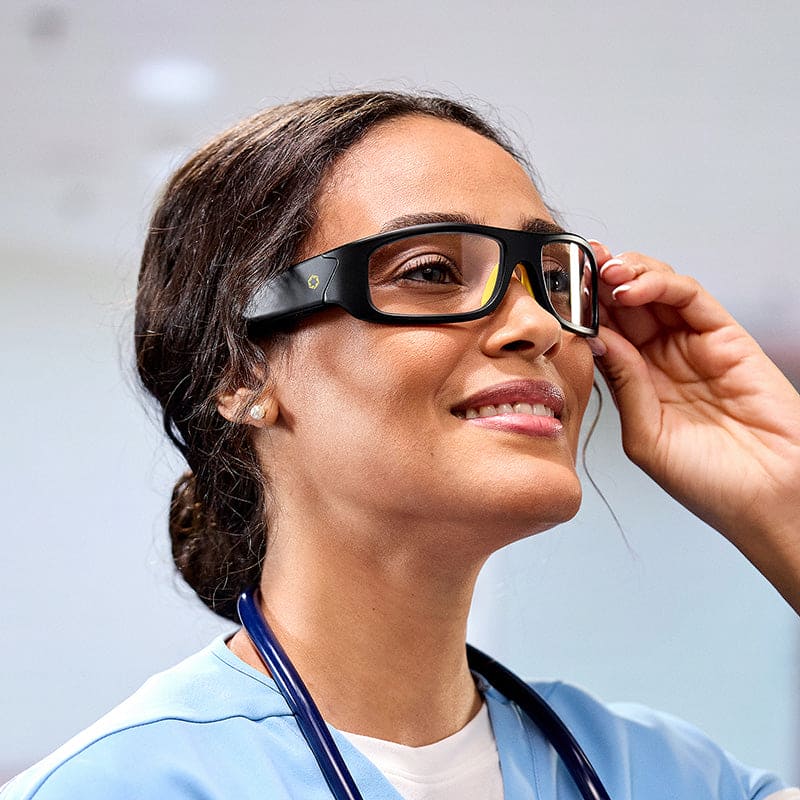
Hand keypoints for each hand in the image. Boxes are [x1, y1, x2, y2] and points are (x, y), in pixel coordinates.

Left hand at [590, 241, 799, 611]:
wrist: (766, 500)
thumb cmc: (710, 483)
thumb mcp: (646, 435)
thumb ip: (623, 383)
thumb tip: (595, 337)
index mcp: (640, 384)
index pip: (604, 333)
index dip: (580, 310)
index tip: (553, 293)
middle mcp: (664, 360)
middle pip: (625, 306)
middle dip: (597, 281)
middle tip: (573, 265)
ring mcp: (694, 346)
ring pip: (656, 292)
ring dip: (625, 274)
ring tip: (600, 273)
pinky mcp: (727, 336)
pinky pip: (691, 297)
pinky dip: (660, 284)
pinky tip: (631, 288)